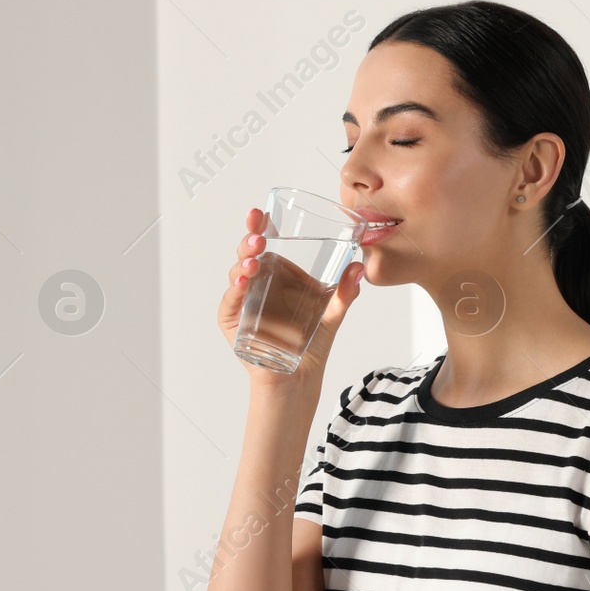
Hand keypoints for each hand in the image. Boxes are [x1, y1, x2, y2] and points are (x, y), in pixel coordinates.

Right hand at [217, 207, 365, 394]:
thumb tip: (358, 267)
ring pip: (237, 274)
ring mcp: (243, 301)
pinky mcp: (232, 321)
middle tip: (259, 235)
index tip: (261, 213)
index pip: (266, 243)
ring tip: (254, 262)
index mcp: (277, 274)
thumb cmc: (311, 344)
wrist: (299, 378)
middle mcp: (258, 283)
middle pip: (248, 254)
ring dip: (244, 265)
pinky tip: (243, 284)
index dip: (260, 226)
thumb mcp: (332, 314)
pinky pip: (230, 303)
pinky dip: (235, 292)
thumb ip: (345, 292)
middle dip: (249, 240)